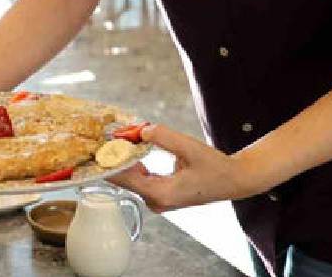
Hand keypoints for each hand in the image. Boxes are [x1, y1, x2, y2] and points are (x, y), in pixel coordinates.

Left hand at [107, 124, 266, 212]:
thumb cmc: (215, 167)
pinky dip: (133, 164)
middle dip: (114, 157)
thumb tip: (142, 130)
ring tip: (114, 139)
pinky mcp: (160, 194)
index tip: (98, 144)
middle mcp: (156, 201)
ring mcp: (157, 200)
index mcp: (161, 193)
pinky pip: (140, 178)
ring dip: (123, 159)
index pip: (124, 178)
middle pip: (124, 179)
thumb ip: (165, 138)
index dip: (109, 161)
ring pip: (131, 178)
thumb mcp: (190, 148)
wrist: (233, 181)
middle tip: (102, 136)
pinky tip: (129, 149)